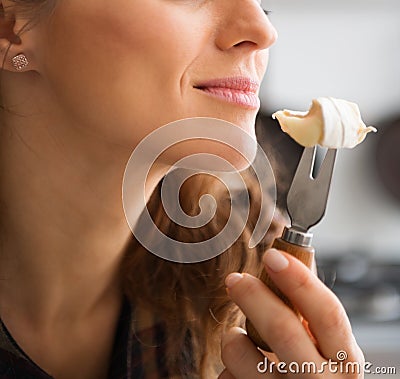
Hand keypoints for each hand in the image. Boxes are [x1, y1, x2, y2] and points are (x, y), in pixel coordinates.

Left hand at [219, 248, 364, 377]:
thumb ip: (311, 308)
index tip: (274, 256)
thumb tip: (287, 255)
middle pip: (283, 330)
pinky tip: (244, 370)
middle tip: (236, 280)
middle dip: (254, 297)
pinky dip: (230, 366)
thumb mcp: (329, 346)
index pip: (328, 314)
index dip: (299, 281)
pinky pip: (228, 376)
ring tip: (242, 339)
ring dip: (234, 338)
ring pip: (243, 355)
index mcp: (344, 359)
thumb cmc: (318, 374)